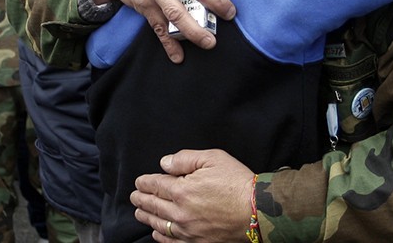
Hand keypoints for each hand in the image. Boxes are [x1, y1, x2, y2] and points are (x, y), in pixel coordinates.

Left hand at [131, 150, 254, 241]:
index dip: (144, 182)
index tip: (139, 182)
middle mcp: (181, 212)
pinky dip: (160, 236)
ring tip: (139, 212)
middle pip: (153, 205)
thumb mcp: (213, 158)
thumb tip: (164, 163)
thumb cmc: (237, 183)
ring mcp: (188, 230)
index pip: (155, 185)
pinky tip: (157, 232)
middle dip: (140, 199)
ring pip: (159, 224)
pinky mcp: (197, 242)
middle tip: (134, 197)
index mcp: (182, 190)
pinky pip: (172, 241)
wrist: (258, 211)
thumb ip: (185, 158)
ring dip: (146, 217)